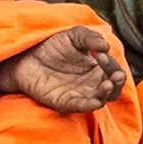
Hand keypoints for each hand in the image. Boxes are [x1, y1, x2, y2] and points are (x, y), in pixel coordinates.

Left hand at [0, 26, 129, 112]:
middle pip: (113, 88)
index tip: (101, 54)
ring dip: (107, 94)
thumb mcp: (73, 36)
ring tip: (107, 84)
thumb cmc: (51, 46)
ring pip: (100, 100)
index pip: (113, 70)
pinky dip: (89, 105)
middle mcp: (91, 83)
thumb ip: (89, 37)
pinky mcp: (65, 102)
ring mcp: (79, 94)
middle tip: (115, 75)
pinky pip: (80, 107)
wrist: (25, 56)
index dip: (112, 64)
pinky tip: (95, 100)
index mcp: (96, 68)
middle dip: (117, 82)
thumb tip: (105, 46)